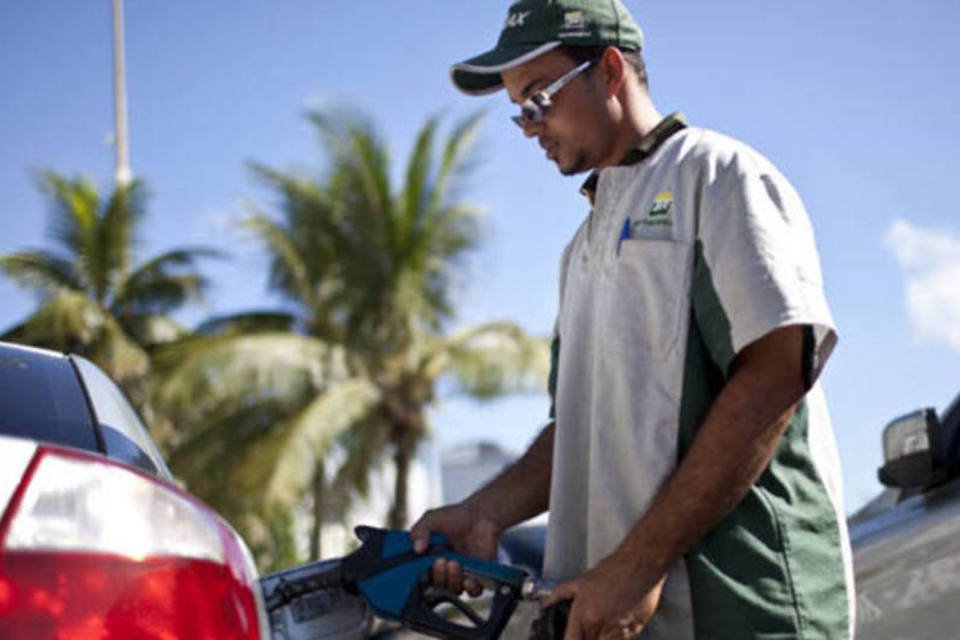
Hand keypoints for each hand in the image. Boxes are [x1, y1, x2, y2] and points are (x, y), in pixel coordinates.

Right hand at [410, 502, 500, 595]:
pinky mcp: (479, 575)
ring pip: (454, 589)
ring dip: (452, 580)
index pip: (423, 577)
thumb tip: (417, 549)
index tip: (423, 567)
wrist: (481, 514)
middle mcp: (446, 570)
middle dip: (438, 576)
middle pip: (438, 585)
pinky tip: (468, 578)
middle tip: (441, 561)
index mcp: (431, 560)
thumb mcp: (431, 519)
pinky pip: (474, 590)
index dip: (422, 576)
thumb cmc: (455, 517)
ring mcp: (462, 573)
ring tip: (454, 563)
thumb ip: (420, 531)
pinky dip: (471, 588)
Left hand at [547, 556, 665, 639]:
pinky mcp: (635, 630)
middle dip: (587, 637)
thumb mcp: (581, 581)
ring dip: (602, 637)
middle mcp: (601, 626)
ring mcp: (620, 630)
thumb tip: (548, 605)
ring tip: (604, 622)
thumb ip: (560, 594)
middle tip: (590, 625)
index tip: (570, 637)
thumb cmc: (614, 570)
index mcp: (585, 615)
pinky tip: (617, 620)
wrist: (640, 564)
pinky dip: (617, 636)